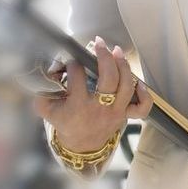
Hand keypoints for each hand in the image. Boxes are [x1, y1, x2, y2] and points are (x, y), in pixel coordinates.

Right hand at [34, 36, 147, 153]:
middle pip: (109, 79)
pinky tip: (139, 82)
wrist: (81, 145)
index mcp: (78, 106)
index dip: (73, 64)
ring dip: (123, 66)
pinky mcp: (125, 115)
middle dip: (105, 57)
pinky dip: (144, 95)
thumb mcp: (46, 109)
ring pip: (126, 87)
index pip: (78, 77)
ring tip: (116, 51)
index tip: (71, 61)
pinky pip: (142, 108)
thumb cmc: (64, 121)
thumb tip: (51, 70)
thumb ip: (43, 90)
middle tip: (99, 43)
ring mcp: (115, 112)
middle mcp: (99, 108)